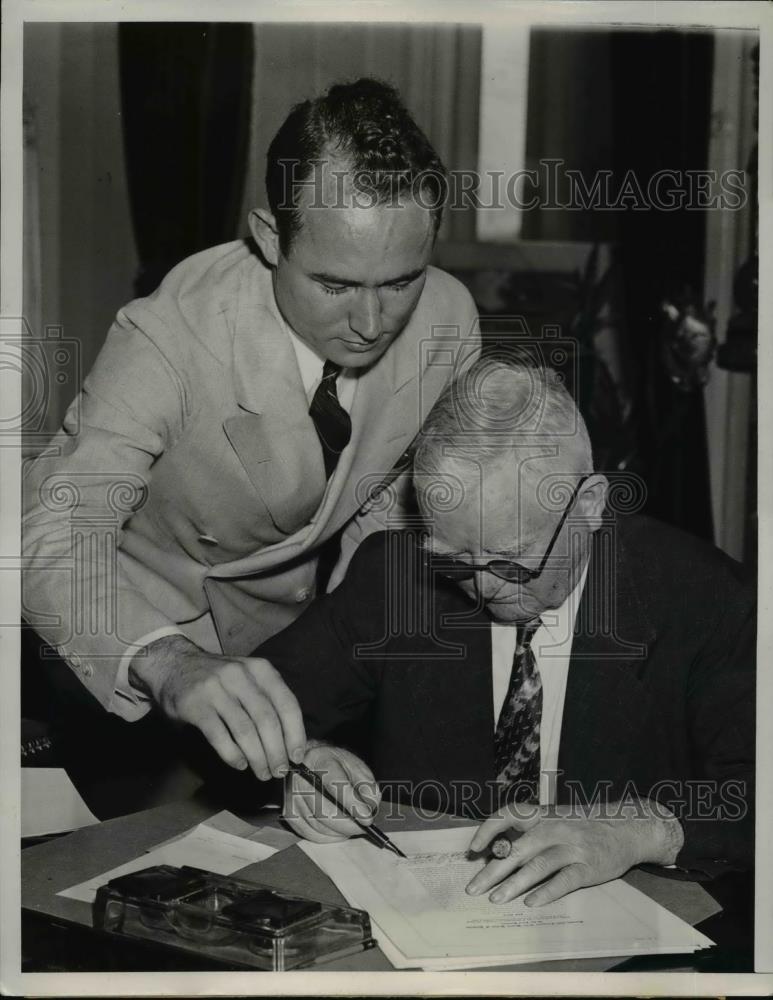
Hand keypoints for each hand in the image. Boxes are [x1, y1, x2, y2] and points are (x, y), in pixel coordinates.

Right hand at [129, 635, 305, 778]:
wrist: (174, 664)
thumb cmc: (219, 678)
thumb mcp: (247, 677)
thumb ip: (267, 699)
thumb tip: (289, 741)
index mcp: (260, 669)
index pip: (287, 703)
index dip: (295, 733)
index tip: (298, 756)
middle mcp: (241, 676)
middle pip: (267, 720)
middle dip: (277, 751)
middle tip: (279, 772)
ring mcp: (216, 689)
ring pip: (245, 730)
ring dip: (258, 757)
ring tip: (263, 773)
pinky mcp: (195, 705)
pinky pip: (219, 736)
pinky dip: (232, 754)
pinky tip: (240, 765)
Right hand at [282, 741, 380, 842]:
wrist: (308, 762)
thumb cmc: (334, 764)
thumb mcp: (354, 765)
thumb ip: (366, 783)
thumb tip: (371, 805)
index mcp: (320, 760)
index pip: (336, 785)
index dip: (353, 804)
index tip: (367, 817)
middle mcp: (301, 779)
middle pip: (325, 811)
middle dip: (349, 824)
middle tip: (364, 826)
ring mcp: (292, 797)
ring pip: (319, 826)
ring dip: (340, 831)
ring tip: (352, 825)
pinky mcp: (289, 814)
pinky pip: (311, 835)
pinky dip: (329, 837)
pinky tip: (338, 829)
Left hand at [466, 798, 683, 906]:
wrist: (627, 828)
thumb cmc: (584, 826)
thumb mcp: (557, 819)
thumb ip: (532, 831)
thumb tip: (499, 850)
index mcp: (544, 814)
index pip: (509, 814)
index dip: (488, 829)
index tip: (473, 849)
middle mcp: (555, 827)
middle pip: (518, 849)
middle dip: (493, 870)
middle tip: (473, 888)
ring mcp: (572, 847)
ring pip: (537, 866)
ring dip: (514, 884)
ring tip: (496, 899)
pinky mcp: (588, 867)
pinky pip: (563, 881)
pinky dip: (546, 892)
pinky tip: (531, 903)